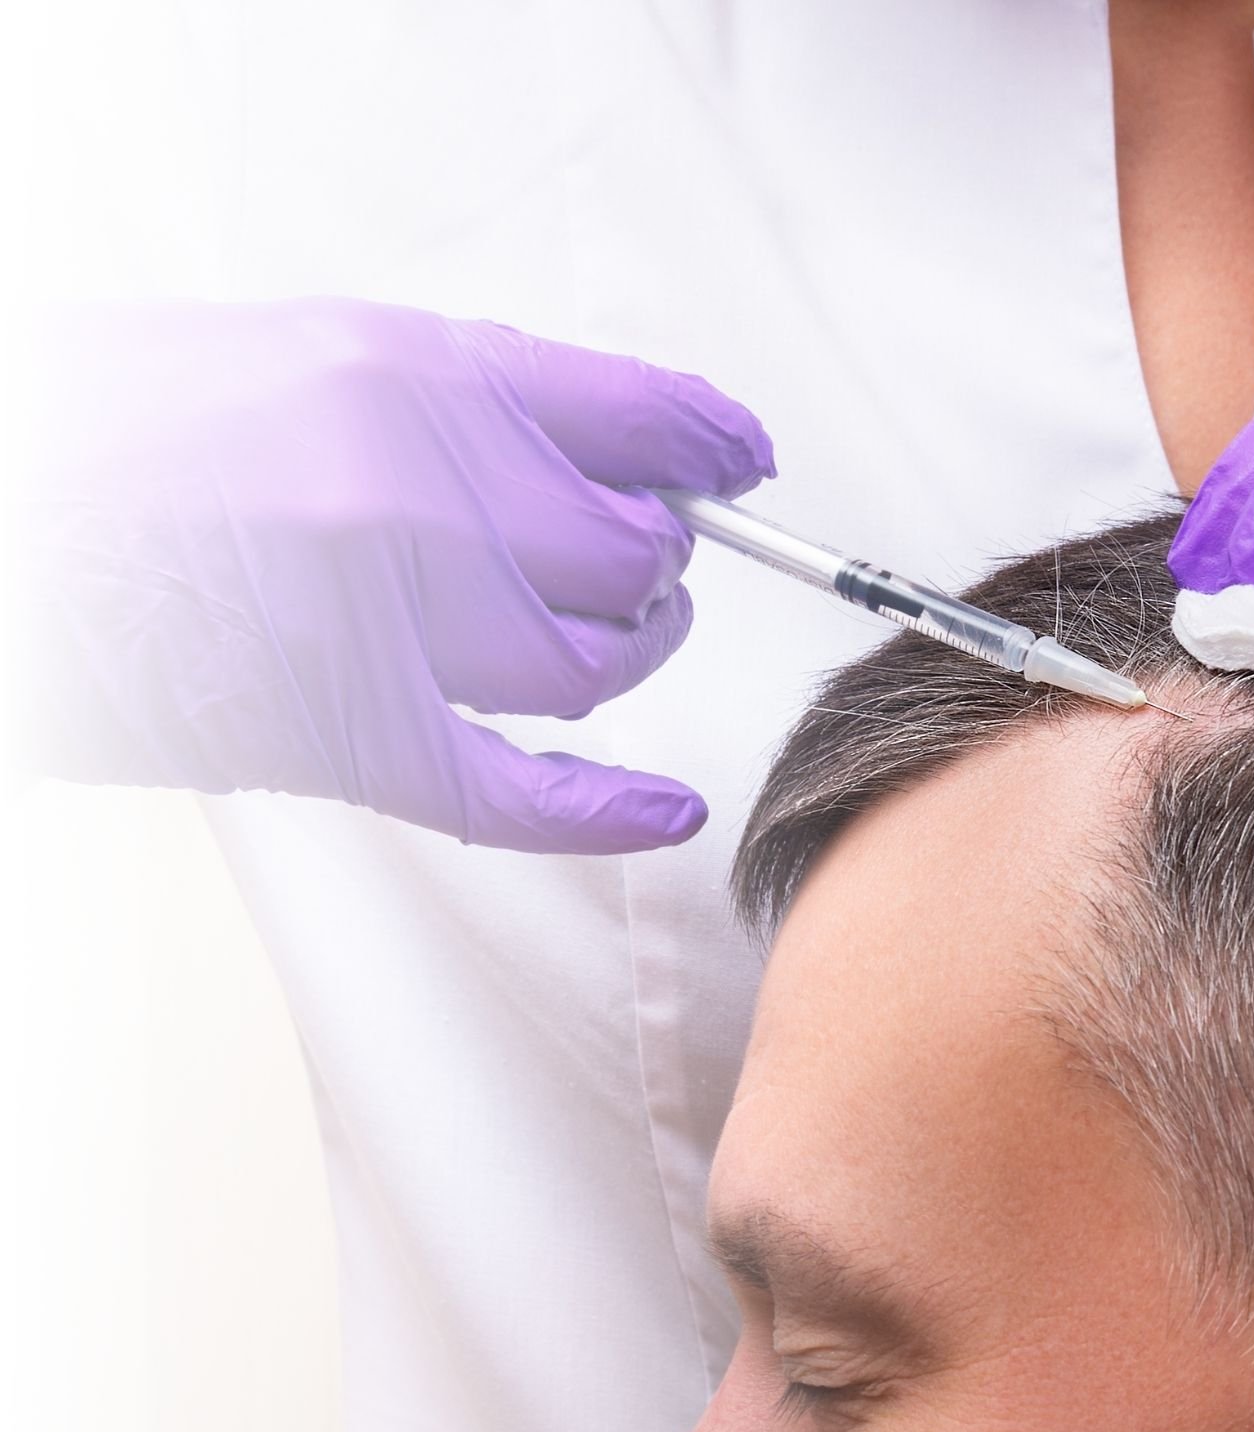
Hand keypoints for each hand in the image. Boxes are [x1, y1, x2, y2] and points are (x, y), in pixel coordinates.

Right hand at [20, 298, 774, 851]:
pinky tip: (663, 811)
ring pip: (595, 666)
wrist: (0, 514)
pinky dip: (603, 812)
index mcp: (407, 376)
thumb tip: (573, 450)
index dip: (705, 443)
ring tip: (593, 632)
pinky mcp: (349, 739)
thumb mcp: (296, 354)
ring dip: (617, 655)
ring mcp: (391, 621)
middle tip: (626, 559)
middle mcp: (420, 492)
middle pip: (630, 557)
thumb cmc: (113, 428)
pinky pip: (516, 792)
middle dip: (646, 563)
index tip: (736, 460)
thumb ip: (446, 400)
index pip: (634, 414)